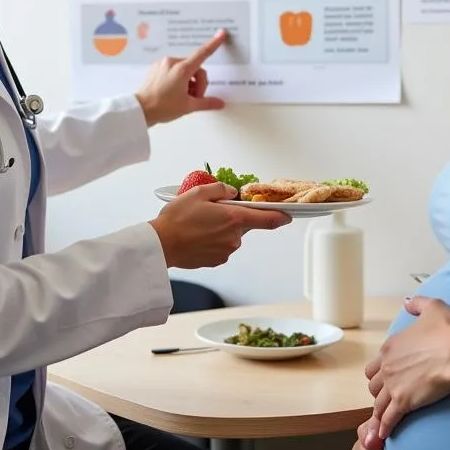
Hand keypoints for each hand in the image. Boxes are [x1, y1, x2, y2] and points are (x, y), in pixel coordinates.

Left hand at [136, 30, 228, 126]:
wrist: (140, 111)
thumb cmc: (161, 107)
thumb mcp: (188, 106)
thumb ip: (206, 103)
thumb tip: (219, 103)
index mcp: (182, 69)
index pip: (202, 53)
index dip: (214, 44)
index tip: (221, 34)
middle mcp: (172, 63)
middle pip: (195, 68)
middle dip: (198, 83)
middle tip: (194, 98)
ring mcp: (163, 64)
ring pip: (184, 69)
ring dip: (188, 83)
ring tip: (183, 98)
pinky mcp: (156, 69)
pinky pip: (173, 70)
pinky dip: (178, 80)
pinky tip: (174, 93)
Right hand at [149, 182, 290, 267]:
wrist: (162, 245)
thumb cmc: (177, 219)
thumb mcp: (198, 193)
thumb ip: (221, 189)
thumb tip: (232, 193)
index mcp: (234, 218)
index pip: (267, 219)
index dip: (281, 217)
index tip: (288, 215)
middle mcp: (234, 237)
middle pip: (243, 225)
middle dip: (232, 218)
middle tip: (211, 212)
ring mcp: (226, 251)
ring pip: (231, 236)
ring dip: (221, 230)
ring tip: (198, 226)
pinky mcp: (217, 261)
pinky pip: (221, 247)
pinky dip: (213, 241)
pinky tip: (197, 237)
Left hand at [362, 296, 449, 445]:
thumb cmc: (448, 330)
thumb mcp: (432, 307)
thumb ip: (417, 304)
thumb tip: (407, 302)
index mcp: (391, 347)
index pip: (376, 365)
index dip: (381, 374)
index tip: (388, 381)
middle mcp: (387, 366)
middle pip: (373, 385)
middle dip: (378, 393)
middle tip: (386, 401)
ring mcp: (393, 385)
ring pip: (377, 403)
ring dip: (379, 413)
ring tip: (380, 424)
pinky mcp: (402, 402)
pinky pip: (388, 418)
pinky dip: (384, 427)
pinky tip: (383, 436)